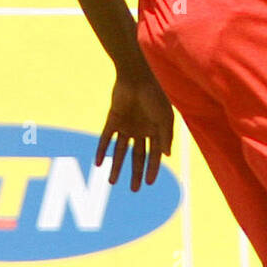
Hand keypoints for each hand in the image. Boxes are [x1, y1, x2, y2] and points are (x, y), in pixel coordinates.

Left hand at [97, 71, 173, 191]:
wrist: (136, 77)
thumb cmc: (155, 96)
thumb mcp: (165, 118)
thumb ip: (166, 137)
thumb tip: (167, 156)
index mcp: (155, 130)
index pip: (154, 154)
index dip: (152, 169)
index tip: (149, 183)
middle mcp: (141, 130)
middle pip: (137, 157)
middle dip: (136, 173)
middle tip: (134, 189)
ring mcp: (126, 126)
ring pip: (120, 151)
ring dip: (116, 166)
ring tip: (111, 182)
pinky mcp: (112, 120)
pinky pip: (106, 138)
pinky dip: (101, 150)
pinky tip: (98, 163)